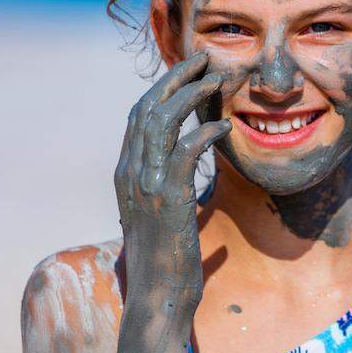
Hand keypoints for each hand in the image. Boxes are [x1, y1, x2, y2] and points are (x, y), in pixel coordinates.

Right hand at [113, 52, 229, 352]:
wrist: (159, 294)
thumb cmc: (167, 258)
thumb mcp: (164, 216)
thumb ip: (173, 193)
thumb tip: (192, 187)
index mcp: (127, 172)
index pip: (139, 116)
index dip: (163, 88)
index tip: (187, 71)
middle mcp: (130, 172)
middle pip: (148, 108)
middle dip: (175, 78)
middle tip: (202, 59)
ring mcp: (146, 184)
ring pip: (162, 122)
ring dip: (190, 95)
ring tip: (216, 80)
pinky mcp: (168, 198)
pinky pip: (186, 152)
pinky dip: (204, 133)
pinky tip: (224, 126)